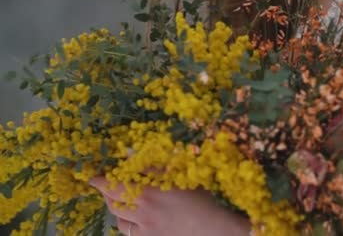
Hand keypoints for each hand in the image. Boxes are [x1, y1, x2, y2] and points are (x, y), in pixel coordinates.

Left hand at [89, 176, 250, 235]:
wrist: (212, 229)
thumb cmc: (201, 198)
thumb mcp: (179, 174)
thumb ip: (153, 164)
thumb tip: (128, 152)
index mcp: (148, 192)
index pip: (112, 185)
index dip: (99, 180)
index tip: (92, 177)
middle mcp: (141, 212)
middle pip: (112, 203)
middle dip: (106, 194)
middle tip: (108, 187)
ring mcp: (144, 230)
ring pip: (119, 220)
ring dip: (118, 210)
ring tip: (125, 202)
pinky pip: (130, 232)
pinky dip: (129, 224)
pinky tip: (138, 218)